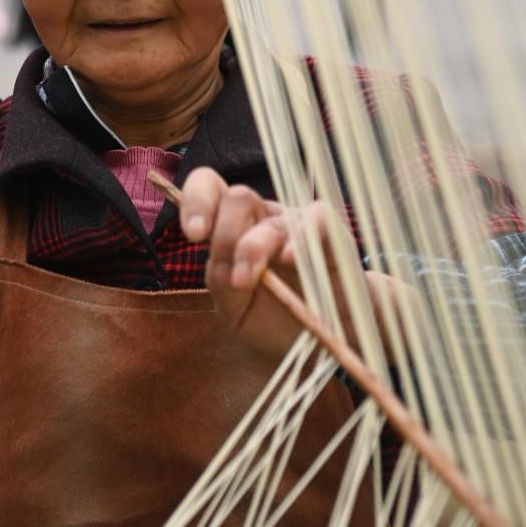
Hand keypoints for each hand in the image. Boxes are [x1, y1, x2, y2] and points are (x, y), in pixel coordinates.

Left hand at [179, 169, 413, 362]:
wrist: (325, 339)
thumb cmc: (277, 317)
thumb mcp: (235, 309)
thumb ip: (220, 283)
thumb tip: (224, 266)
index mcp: (234, 227)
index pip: (210, 187)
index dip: (196, 200)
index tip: (194, 234)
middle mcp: (263, 218)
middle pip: (238, 198)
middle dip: (225, 236)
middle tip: (233, 277)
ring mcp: (297, 224)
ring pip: (271, 216)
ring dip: (254, 248)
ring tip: (249, 281)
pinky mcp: (331, 236)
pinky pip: (317, 219)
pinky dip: (301, 238)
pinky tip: (289, 260)